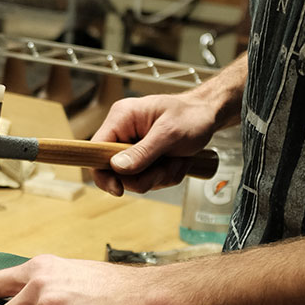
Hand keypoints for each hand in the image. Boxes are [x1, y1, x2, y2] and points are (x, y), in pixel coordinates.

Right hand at [91, 91, 229, 196]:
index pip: (96, 150)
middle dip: (146, 175)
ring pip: (136, 179)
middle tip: (166, 165)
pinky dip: (166, 175)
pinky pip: (148, 179)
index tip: (119, 189)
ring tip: (176, 159)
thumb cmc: (192, 116)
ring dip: (160, 175)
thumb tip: (117, 167)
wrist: (208, 116)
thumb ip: (143, 152)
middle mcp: (123, 133)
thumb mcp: (170, 134)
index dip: (103, 173)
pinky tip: (177, 161)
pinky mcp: (144, 158)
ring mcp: (133, 147)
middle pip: (117, 172)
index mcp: (122, 118)